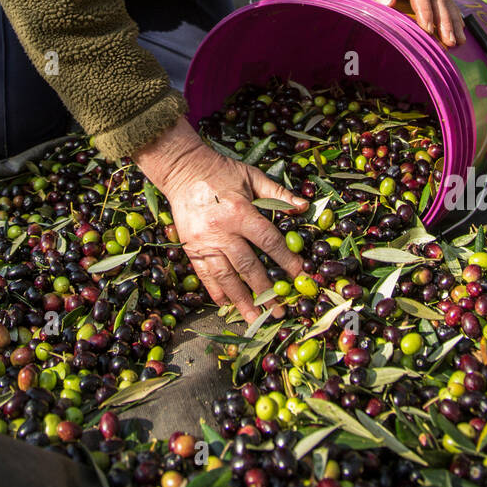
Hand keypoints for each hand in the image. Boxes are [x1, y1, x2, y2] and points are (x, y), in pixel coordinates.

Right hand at [155, 140, 307, 325]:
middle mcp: (221, 231)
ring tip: (255, 318)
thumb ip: (278, 194)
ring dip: (241, 300)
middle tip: (279, 310)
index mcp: (240, 212)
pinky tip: (226, 305)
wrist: (182, 169)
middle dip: (265, 290)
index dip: (286, 259)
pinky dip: (216, 291)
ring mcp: (203, 241)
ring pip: (225, 276)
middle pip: (247, 266)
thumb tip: (304, 206)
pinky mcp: (190, 247)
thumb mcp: (252, 177)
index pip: (268, 241)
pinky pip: (204, 274)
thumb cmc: (221, 172)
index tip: (299, 275)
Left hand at [342, 0, 465, 46]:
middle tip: (450, 41)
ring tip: (459, 41)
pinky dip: (452, 17)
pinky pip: (443, 4)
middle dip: (445, 20)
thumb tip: (390, 2)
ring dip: (453, 21)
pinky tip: (460, 31)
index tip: (427, 30)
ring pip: (444, 1)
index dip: (425, 10)